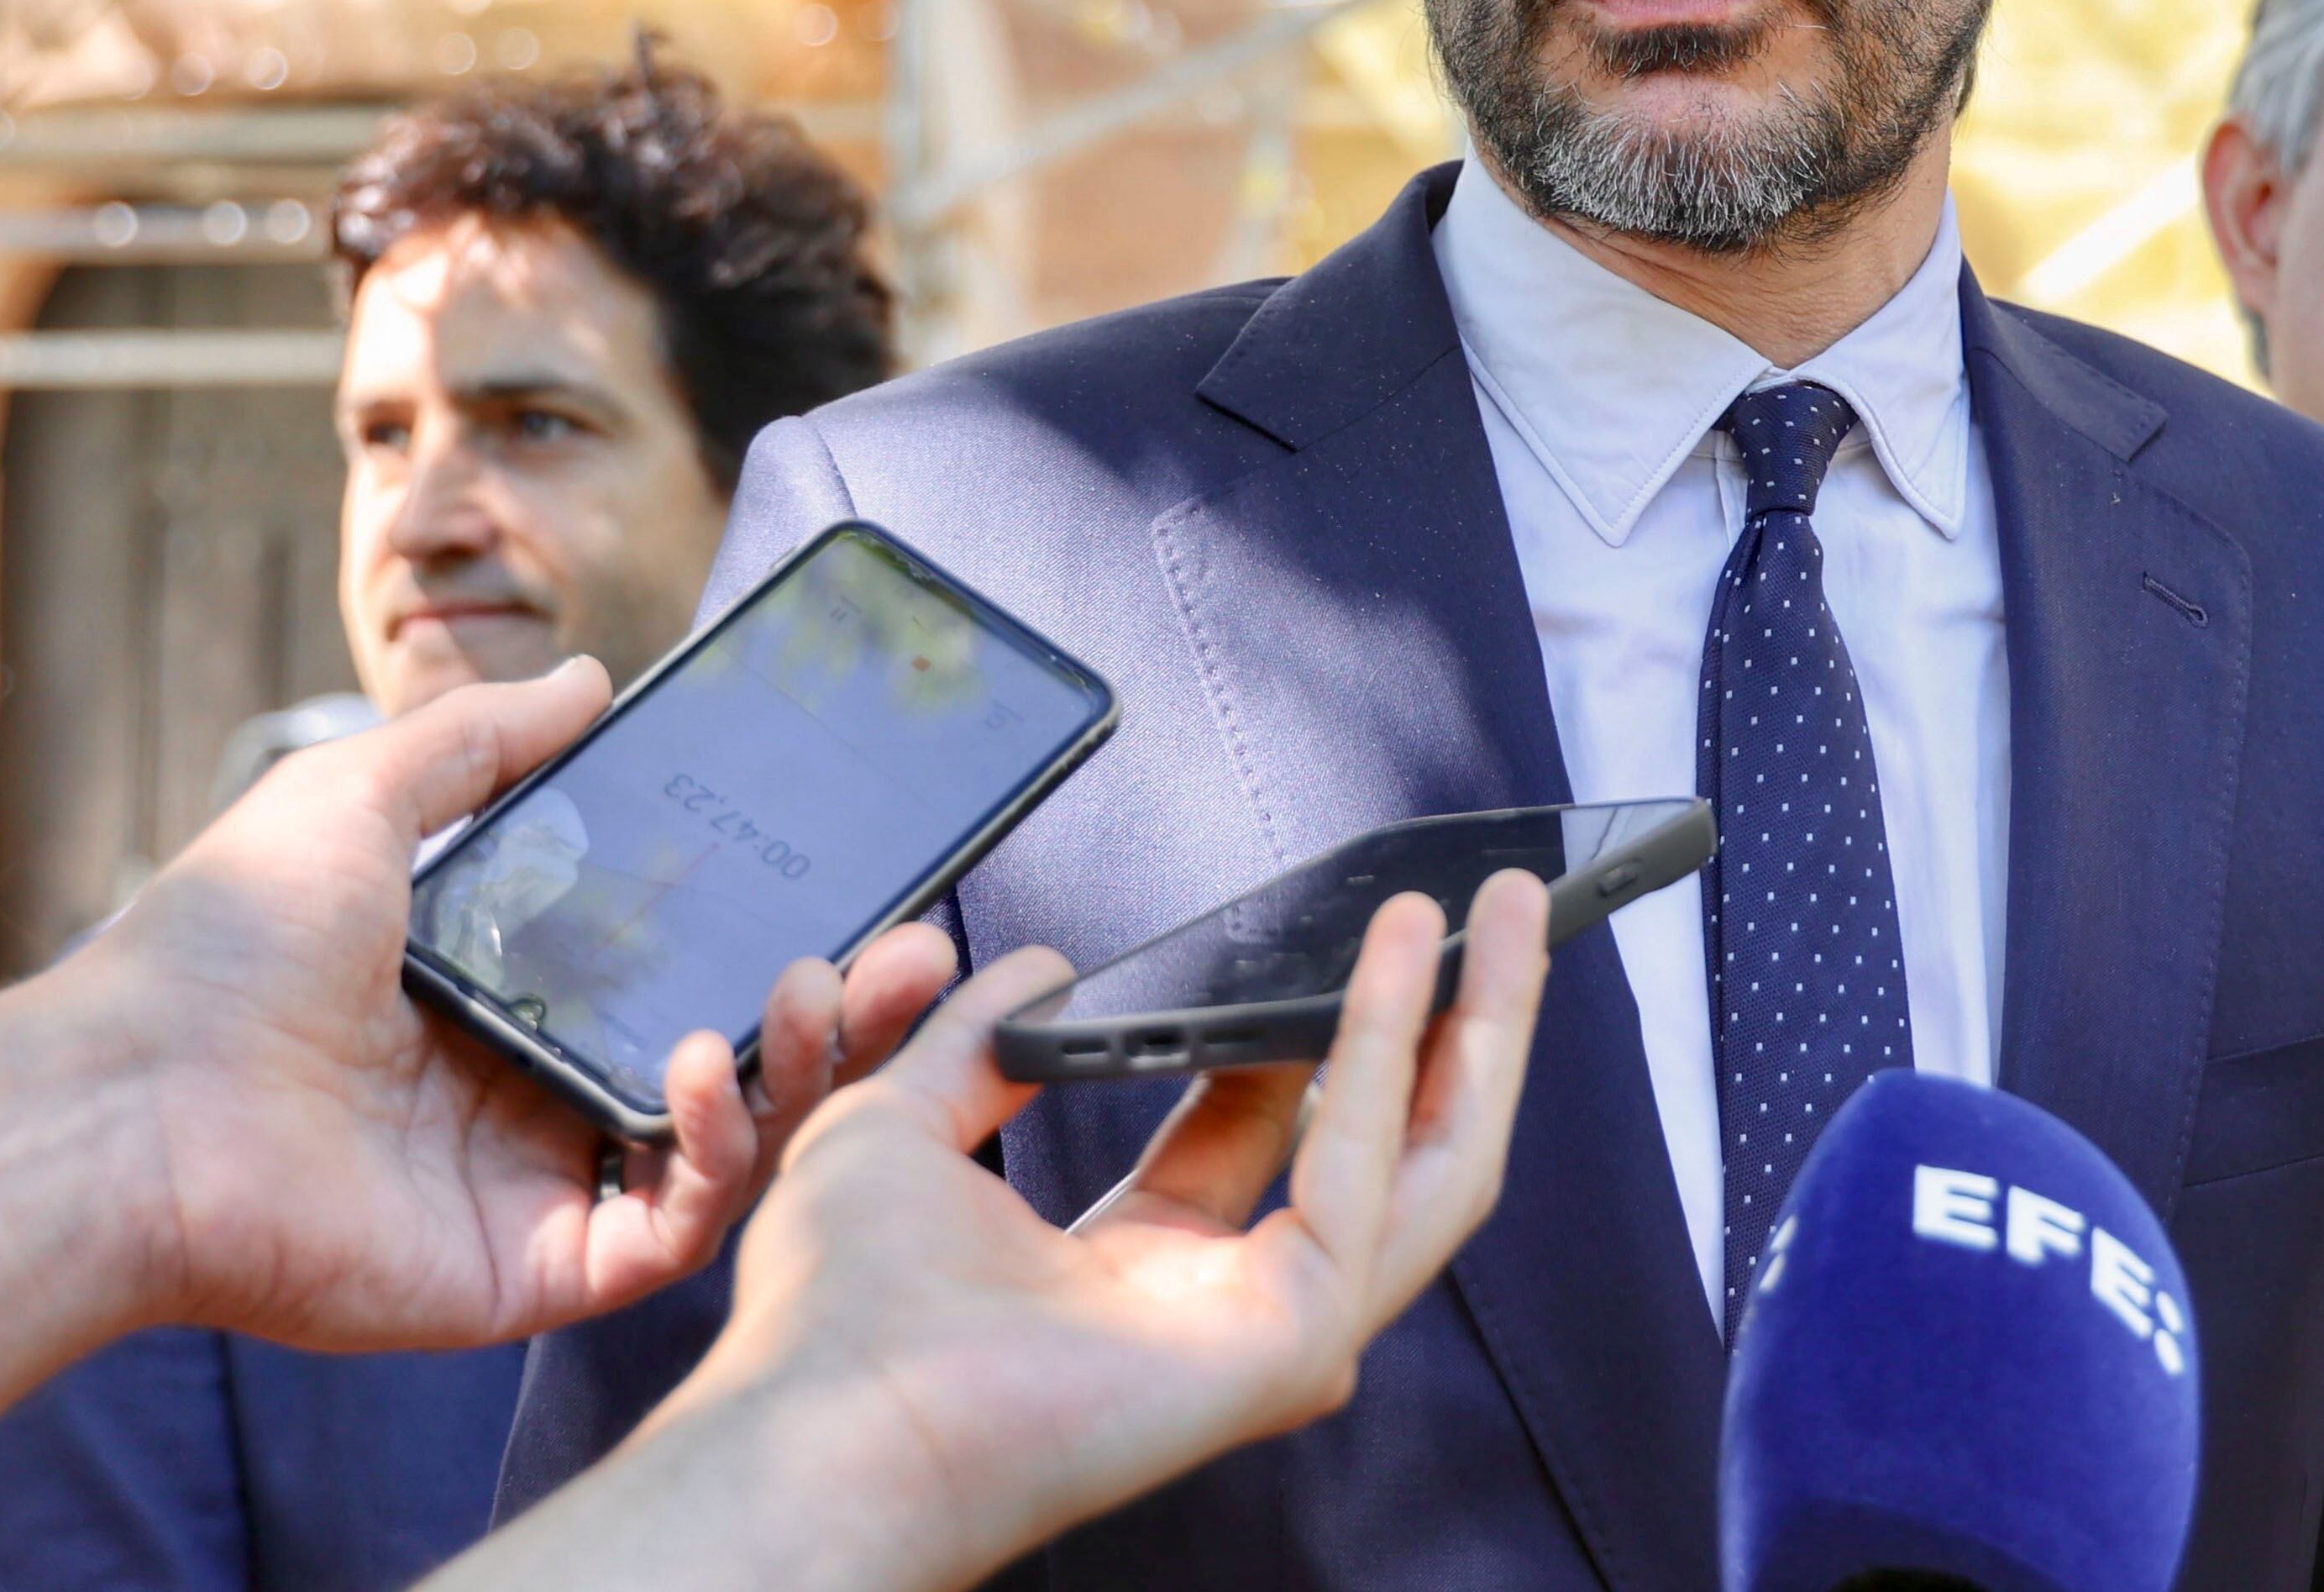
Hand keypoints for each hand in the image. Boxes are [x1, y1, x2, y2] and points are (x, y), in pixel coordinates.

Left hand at [58, 658, 955, 1349]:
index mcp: (513, 993)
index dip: (784, 927)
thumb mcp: (357, 796)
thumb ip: (483, 742)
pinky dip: (716, 1157)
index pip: (690, 963)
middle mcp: (543, 1091)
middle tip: (916, 951)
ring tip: (821, 988)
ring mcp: (546, 1185)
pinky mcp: (536, 1268)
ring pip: (733, 1145)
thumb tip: (592, 676)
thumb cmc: (218, 950)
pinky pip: (672, 1229)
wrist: (126, 1102)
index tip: (865, 884)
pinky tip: (703, 1069)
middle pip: (741, 1058)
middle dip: (844, 1009)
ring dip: (804, 1070)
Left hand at [456, 869, 1554, 1591]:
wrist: (818, 1417)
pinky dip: (1391, 1055)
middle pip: (1391, 1145)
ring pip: (1427, 1166)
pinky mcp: (1289, 1341)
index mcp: (1151, 1272)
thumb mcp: (900, 1124)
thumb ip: (974, 1042)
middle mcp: (1232, 1304)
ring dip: (1478, 1029)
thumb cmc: (835, 1313)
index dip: (1324, 1025)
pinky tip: (1392, 962)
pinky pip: (1365, 1178)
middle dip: (1456, 1022)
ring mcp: (1276, 1333)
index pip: (1282, 1132)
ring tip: (1505, 909)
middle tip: (1493, 907)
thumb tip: (1045, 970)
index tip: (1349, 931)